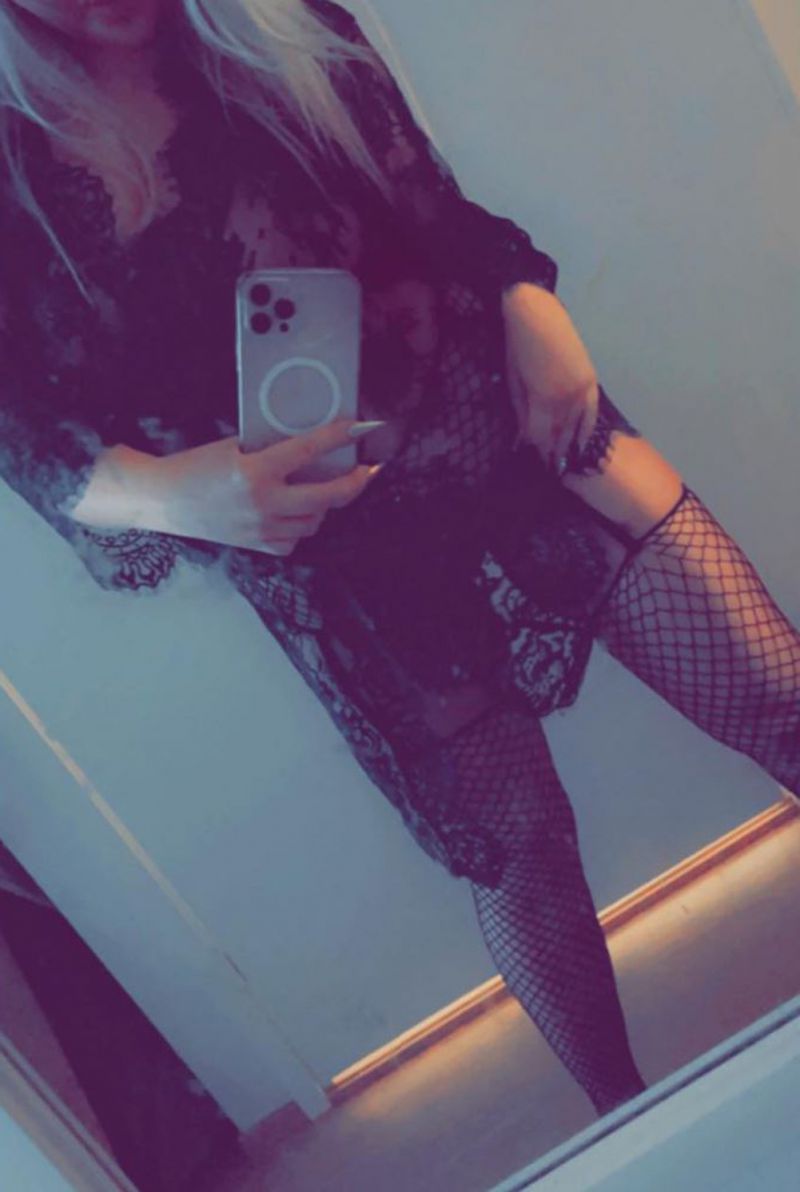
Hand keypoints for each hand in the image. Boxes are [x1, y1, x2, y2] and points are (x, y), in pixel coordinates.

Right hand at [143, 419, 381, 554]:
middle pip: (327, 497)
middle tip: (366, 472)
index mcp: (255, 472)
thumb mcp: (234, 447)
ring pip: (314, 521)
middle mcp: (263, 504)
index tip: (359, 427)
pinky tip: (294, 512)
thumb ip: (270, 448)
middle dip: (355, 484)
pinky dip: (300, 526)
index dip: (338, 437)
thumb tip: (311, 443)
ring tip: (323, 489)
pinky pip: (294, 540)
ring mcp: (261, 529)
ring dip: (324, 505)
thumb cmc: (196, 466)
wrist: (164, 500)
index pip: (308, 450)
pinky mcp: (257, 546)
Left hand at [502, 285, 599, 474]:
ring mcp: (581, 390)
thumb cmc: (517, 346)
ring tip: (566, 461)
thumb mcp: (514, 382)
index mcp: (542, 400)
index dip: (537, 450)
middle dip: (554, 453)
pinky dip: (587, 428)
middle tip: (552, 469)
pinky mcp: (590, 380)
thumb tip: (523, 439)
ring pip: (576, 426)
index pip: (540, 436)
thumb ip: (521, 412)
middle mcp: (565, 399)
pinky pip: (592, 411)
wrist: (537, 314)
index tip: (537, 462)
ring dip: (570, 445)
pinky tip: (584, 442)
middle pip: (559, 435)